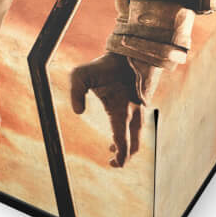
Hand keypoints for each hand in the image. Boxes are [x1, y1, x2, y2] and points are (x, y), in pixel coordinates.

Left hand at [69, 53, 157, 167]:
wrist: (129, 53)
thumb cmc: (103, 66)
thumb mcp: (81, 74)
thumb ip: (75, 91)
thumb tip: (78, 112)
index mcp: (122, 110)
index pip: (124, 142)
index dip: (120, 157)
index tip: (111, 162)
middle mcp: (134, 113)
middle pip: (134, 145)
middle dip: (125, 157)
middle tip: (112, 162)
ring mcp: (140, 109)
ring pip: (138, 137)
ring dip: (127, 146)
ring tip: (112, 147)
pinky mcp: (140, 105)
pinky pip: (138, 127)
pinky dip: (130, 135)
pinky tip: (118, 134)